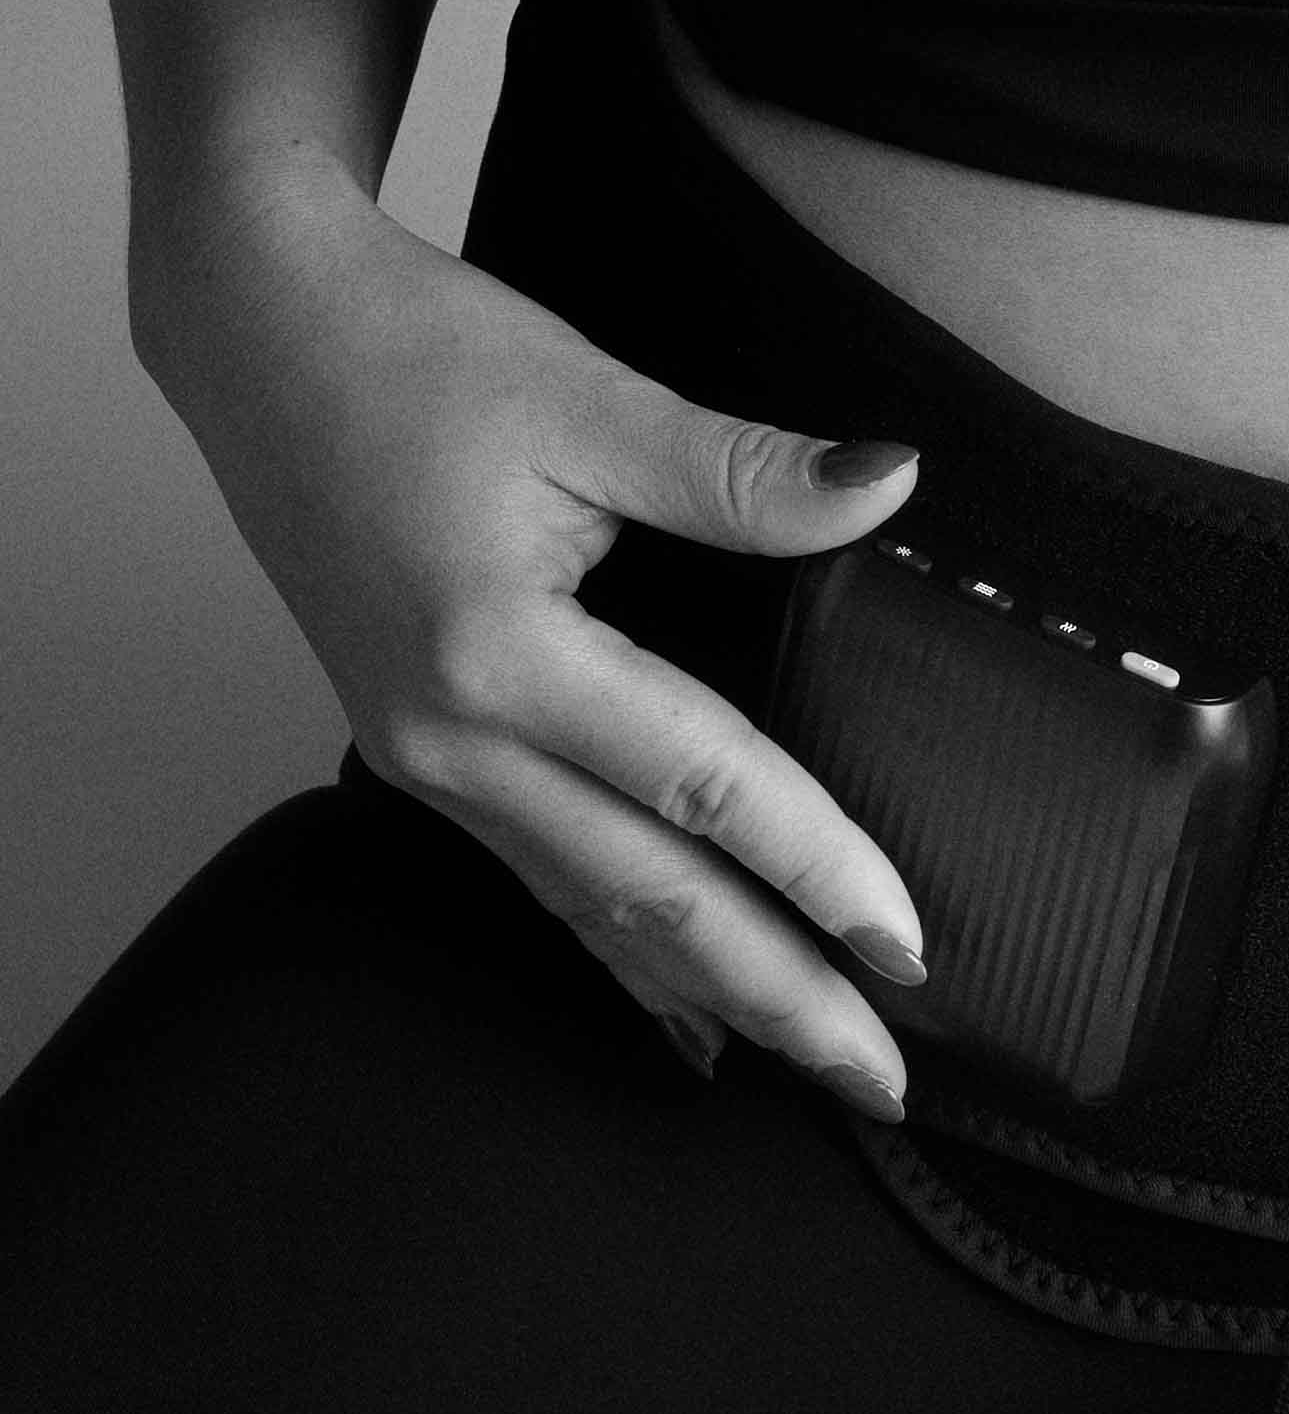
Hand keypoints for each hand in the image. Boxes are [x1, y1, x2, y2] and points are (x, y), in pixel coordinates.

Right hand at [154, 153, 929, 1106]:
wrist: (257, 332)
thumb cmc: (410, 352)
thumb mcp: (588, 395)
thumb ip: (741, 470)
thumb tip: (887, 483)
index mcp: (496, 649)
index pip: (700, 786)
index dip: (814, 868)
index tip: (907, 944)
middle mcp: (451, 734)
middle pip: (648, 894)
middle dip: (775, 995)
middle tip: (882, 1081)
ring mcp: (425, 759)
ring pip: (594, 909)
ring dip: (711, 995)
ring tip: (814, 1068)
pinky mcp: (420, 757)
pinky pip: (540, 883)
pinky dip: (622, 957)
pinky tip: (685, 1020)